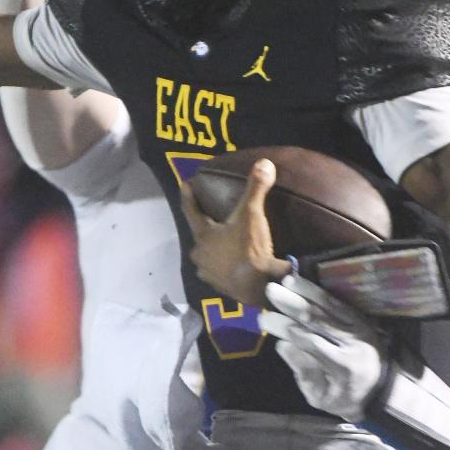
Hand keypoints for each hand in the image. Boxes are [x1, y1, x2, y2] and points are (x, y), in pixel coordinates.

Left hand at [179, 159, 289, 307]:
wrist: (259, 287)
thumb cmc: (249, 249)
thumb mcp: (252, 215)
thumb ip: (256, 188)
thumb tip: (264, 162)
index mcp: (203, 236)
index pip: (191, 210)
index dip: (189, 196)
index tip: (185, 184)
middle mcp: (200, 255)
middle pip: (199, 236)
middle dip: (205, 227)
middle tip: (213, 218)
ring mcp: (208, 273)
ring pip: (208, 255)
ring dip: (214, 248)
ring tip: (225, 241)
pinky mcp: (220, 287)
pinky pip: (219, 271)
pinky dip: (224, 265)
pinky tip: (233, 262)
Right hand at [260, 273, 386, 419]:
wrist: (381, 390)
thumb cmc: (344, 397)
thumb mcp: (320, 397)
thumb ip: (303, 373)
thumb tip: (283, 345)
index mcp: (343, 368)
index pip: (314, 345)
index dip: (291, 331)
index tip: (268, 320)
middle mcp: (354, 344)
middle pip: (321, 321)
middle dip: (294, 305)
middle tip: (271, 292)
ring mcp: (359, 329)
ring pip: (330, 307)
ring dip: (307, 292)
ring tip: (286, 281)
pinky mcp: (361, 320)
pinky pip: (339, 303)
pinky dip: (320, 292)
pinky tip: (302, 283)